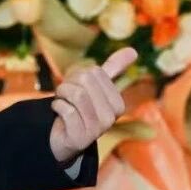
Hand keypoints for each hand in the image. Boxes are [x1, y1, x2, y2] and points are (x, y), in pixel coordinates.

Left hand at [48, 47, 137, 164]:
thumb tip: (133, 50)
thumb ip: (114, 69)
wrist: (64, 138)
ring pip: (76, 94)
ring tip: (62, 102)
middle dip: (69, 84)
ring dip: (61, 95)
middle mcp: (111, 118)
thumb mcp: (97, 88)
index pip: (94, 71)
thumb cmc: (80, 108)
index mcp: (118, 104)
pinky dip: (57, 107)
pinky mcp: (80, 137)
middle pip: (84, 80)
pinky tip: (59, 114)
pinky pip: (66, 109)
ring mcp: (97, 129)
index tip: (76, 88)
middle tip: (66, 96)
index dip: (78, 75)